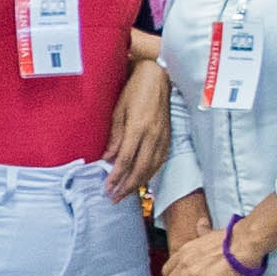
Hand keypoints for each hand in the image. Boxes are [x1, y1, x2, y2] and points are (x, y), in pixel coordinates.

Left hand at [100, 49, 171, 202]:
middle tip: (114, 198)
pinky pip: (160, 161)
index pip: (126, 159)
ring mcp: (163, 137)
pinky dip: (150, 173)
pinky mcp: (168, 137)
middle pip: (140, 168)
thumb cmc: (135, 90)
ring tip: (125, 194)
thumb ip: (115, 136)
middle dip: (127, 186)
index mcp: (139, 128)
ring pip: (152, 168)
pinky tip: (142, 180)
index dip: (116, 176)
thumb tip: (107, 158)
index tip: (107, 187)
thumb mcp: (119, 110)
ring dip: (138, 183)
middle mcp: (153, 135)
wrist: (158, 77)